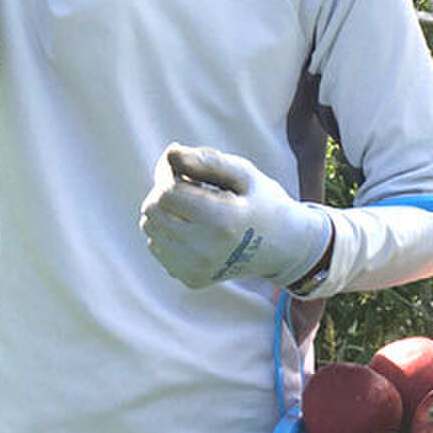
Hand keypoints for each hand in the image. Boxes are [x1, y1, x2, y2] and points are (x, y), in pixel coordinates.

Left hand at [138, 143, 331, 289]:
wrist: (282, 247)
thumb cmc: (261, 202)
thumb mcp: (243, 174)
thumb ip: (206, 161)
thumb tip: (170, 153)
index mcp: (222, 221)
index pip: (165, 194)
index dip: (167, 175)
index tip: (182, 170)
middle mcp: (206, 251)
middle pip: (152, 212)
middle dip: (163, 193)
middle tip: (189, 189)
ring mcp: (197, 269)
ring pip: (150, 230)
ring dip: (163, 213)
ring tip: (192, 209)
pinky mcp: (191, 279)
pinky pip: (157, 248)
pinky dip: (166, 234)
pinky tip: (192, 229)